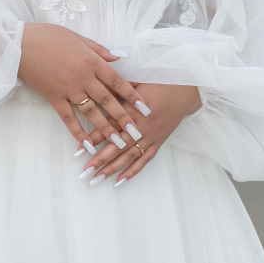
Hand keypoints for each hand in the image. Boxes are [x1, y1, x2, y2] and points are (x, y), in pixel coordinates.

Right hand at [18, 23, 147, 154]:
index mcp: (92, 61)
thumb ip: (100, 50)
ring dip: (106, 129)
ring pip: (92, 112)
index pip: (118, 81)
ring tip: (119, 143)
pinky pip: (68, 118)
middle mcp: (84, 77)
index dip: (133, 96)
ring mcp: (68, 89)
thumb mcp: (78, 37)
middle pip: (108, 100)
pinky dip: (78, 132)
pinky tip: (86, 144)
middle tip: (138, 132)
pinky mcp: (54, 98)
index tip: (145, 108)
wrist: (20, 45)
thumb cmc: (49, 36)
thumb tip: (120, 57)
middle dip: (124, 118)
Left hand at [79, 82, 201, 188]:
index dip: (94, 139)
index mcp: (133, 110)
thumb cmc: (159, 82)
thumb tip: (96, 94)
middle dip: (100, 160)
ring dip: (112, 169)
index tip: (78, 149)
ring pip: (129, 156)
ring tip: (97, 180)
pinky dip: (133, 170)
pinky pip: (144, 159)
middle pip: (118, 147)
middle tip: (85, 172)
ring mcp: (150, 136)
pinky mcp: (158, 142)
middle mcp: (141, 127)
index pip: (110, 128)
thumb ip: (116, 91)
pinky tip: (120, 180)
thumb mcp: (135, 82)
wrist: (185, 90)